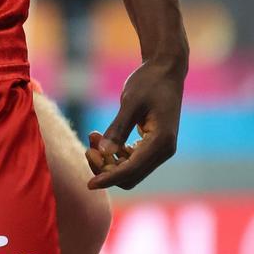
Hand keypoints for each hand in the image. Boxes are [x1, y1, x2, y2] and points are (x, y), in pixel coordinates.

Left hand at [85, 57, 183, 188]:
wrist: (166, 70)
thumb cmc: (149, 82)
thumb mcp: (131, 102)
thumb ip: (117, 128)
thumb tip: (102, 153)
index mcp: (161, 142)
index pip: (131, 170)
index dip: (109, 178)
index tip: (88, 184)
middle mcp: (164, 151)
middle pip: (130, 176)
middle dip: (106, 168)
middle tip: (88, 148)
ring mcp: (159, 149)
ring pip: (129, 169)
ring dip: (108, 160)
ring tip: (92, 135)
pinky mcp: (153, 144)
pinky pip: (131, 159)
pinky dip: (115, 153)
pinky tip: (100, 135)